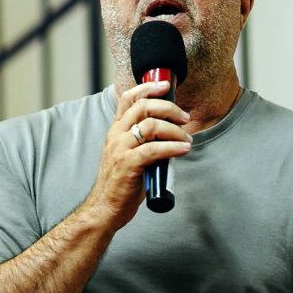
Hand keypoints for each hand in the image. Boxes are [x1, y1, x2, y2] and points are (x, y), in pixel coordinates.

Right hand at [83, 81, 192, 230]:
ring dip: (175, 130)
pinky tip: (183, 150)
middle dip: (169, 108)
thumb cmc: (121, 183)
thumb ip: (142, 140)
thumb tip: (170, 132)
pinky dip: (173, 148)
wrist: (105, 208)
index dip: (148, 87)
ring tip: (187, 140)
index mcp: (115, 130)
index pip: (128, 98)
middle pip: (144, 107)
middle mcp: (116, 135)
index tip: (165, 85)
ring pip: (151, 126)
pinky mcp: (128, 165)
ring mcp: (120, 149)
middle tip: (185, 118)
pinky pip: (154, 150)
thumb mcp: (127, 154)